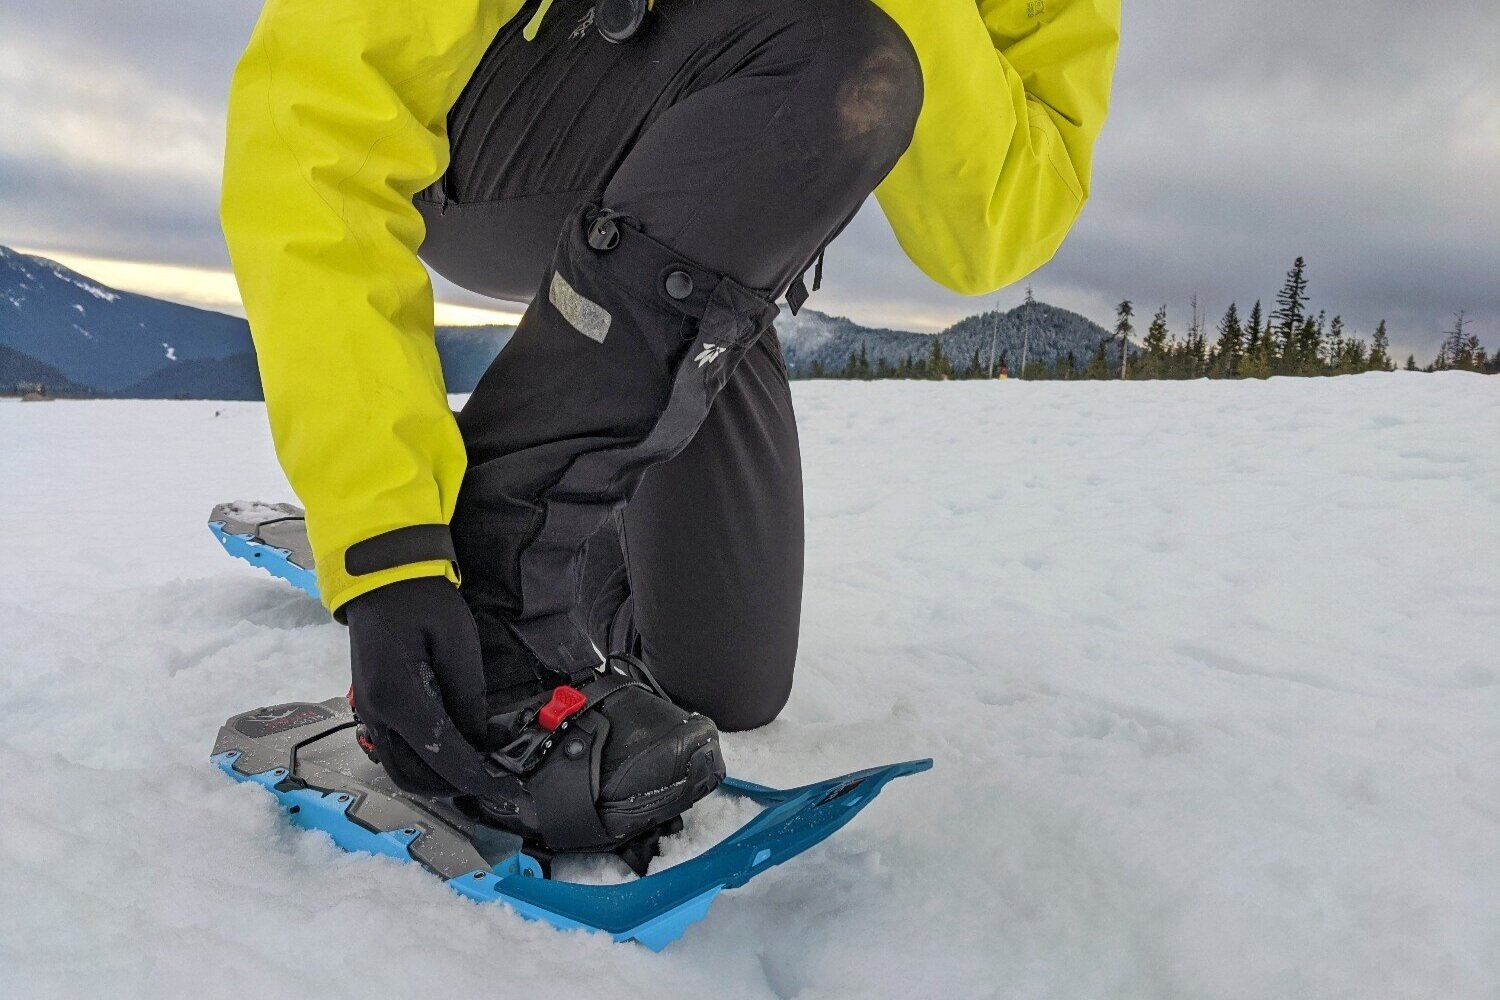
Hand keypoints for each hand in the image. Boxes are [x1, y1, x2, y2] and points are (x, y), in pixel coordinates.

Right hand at [343, 576, 496, 798]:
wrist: (380, 576)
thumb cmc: (422, 600)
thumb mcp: (458, 642)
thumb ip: (469, 696)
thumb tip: (481, 740)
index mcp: (398, 697)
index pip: (442, 757)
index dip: (479, 780)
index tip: (508, 792)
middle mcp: (375, 713)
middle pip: (414, 776)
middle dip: (456, 788)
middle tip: (495, 784)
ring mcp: (367, 711)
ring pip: (400, 769)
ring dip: (437, 780)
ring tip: (476, 773)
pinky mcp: (370, 705)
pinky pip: (394, 750)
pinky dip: (423, 763)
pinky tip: (451, 753)